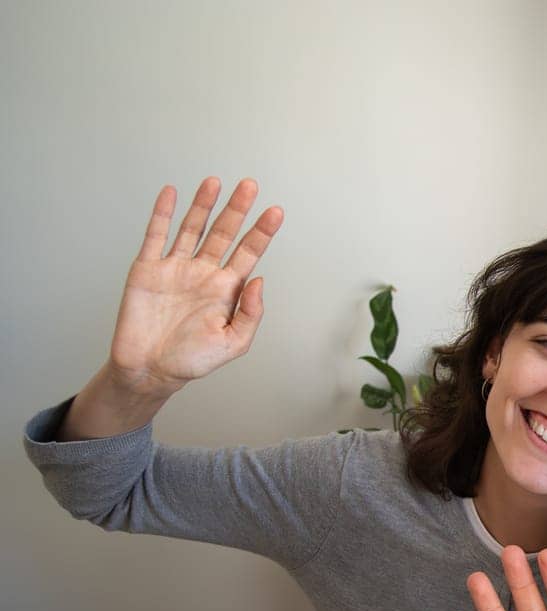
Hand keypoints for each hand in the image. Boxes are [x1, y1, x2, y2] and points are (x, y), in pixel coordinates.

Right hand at [108, 177, 282, 397]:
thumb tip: (259, 280)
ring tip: (215, 182)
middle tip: (250, 185)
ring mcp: (175, 268)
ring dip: (204, 205)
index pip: (248, 253)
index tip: (276, 211)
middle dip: (237, 209)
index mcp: (226, 289)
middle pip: (223, 233)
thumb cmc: (191, 360)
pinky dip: (162, 213)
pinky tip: (171, 192)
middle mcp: (202, 273)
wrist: (149, 369)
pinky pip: (155, 235)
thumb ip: (250, 313)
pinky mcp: (147, 269)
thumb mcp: (233, 342)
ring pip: (192, 228)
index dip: (262, 232)